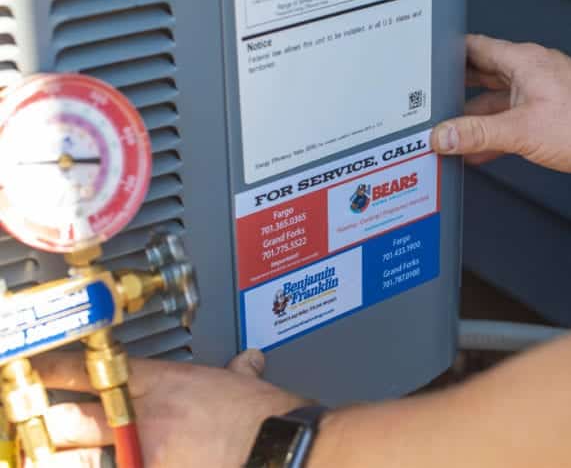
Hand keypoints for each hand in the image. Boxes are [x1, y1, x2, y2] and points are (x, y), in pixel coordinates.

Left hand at [31, 350, 305, 466]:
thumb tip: (246, 363)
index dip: (62, 371)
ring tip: (56, 456)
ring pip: (78, 459)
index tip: (44, 372)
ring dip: (67, 457)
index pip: (101, 371)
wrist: (277, 446)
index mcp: (167, 383)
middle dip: (56, 425)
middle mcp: (146, 417)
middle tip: (49, 426)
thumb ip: (239, 373)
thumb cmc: (264, 416)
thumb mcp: (246, 386)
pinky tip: (104, 465)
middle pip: (74, 418)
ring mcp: (144, 455)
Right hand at [431, 35, 570, 174]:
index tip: (424, 62)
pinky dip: (494, 130)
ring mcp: (541, 92)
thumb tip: (443, 135)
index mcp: (524, 61)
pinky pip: (511, 117)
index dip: (446, 53)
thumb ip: (478, 133)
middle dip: (454, 88)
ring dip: (474, 115)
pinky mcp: (549, 112)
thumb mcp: (522, 131)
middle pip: (481, 74)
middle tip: (428, 101)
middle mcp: (532, 71)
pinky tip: (480, 149)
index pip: (474, 47)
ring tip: (449, 131)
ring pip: (496, 99)